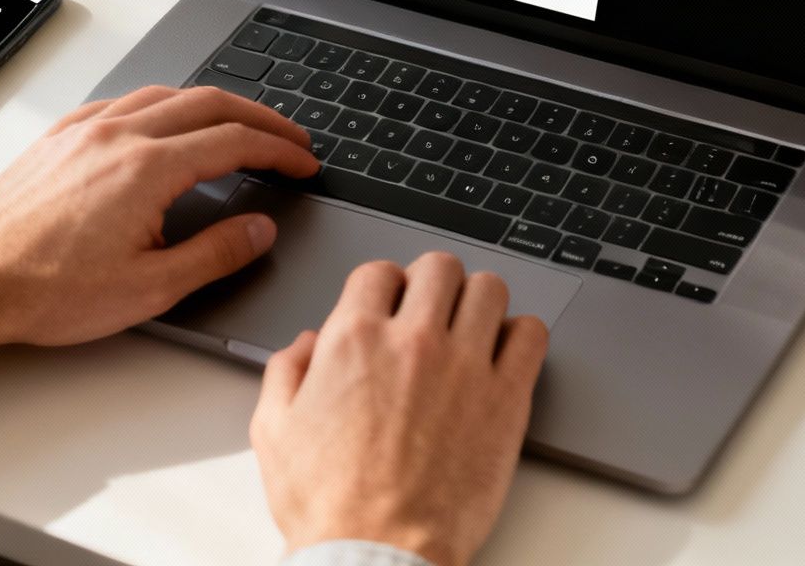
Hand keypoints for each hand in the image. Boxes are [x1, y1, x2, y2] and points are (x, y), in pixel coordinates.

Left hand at [0, 85, 318, 380]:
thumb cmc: (45, 290)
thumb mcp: (150, 287)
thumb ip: (215, 253)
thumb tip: (259, 229)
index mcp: (147, 168)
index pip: (235, 141)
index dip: (280, 149)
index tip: (303, 162)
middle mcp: (117, 136)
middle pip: (209, 103)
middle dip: (259, 117)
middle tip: (288, 137)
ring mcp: (84, 131)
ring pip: (165, 94)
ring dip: (212, 104)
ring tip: (237, 124)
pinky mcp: (58, 138)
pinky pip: (123, 102)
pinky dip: (161, 104)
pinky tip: (163, 122)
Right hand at [251, 252, 549, 565]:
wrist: (377, 554)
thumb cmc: (330, 505)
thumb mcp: (273, 433)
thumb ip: (285, 372)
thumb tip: (305, 345)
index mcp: (354, 340)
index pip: (379, 272)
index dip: (384, 287)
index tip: (390, 307)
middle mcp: (413, 341)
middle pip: (439, 267)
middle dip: (432, 284)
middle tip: (432, 312)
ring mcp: (465, 365)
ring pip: (489, 289)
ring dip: (478, 302)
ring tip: (471, 328)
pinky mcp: (507, 398)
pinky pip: (531, 335)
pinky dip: (520, 335)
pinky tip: (505, 355)